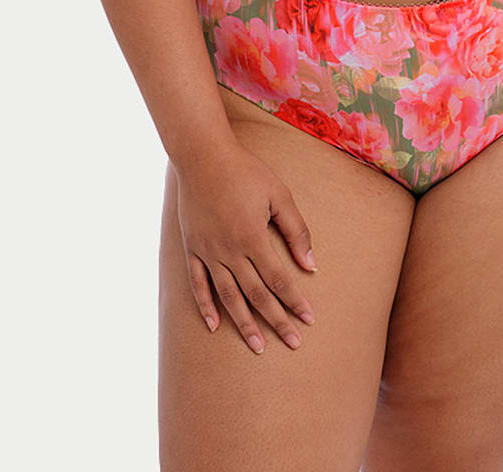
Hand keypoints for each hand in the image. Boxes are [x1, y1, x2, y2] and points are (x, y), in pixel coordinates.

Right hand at [171, 137, 318, 353]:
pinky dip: (206, 306)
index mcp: (253, 237)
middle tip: (293, 343)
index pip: (279, 279)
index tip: (309, 319)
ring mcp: (208, 251)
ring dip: (244, 323)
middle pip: (256, 294)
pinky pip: (198, 284)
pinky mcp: (192, 248)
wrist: (203, 156)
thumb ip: (296, 230)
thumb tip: (311, 264)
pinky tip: (214, 325)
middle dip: (277, 320)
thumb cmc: (246, 171)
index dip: (295, 301)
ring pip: (228, 296)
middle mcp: (229, 250)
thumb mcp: (278, 194)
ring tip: (257, 346)